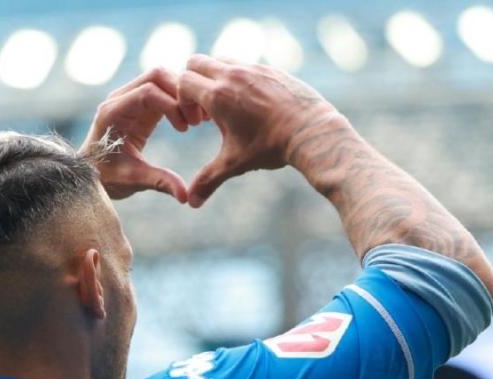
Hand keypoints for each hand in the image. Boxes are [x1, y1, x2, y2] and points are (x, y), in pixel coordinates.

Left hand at [82, 68, 202, 202]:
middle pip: (156, 75)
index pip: (147, 92)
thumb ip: (159, 182)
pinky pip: (164, 90)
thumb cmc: (106, 178)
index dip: (171, 105)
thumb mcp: (133, 181)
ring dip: (182, 94)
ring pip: (162, 78)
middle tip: (196, 121)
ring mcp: (130, 98)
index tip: (185, 128)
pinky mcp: (140, 104)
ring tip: (197, 120)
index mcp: (113, 112)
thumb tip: (186, 196)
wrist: (91, 174)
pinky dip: (180, 99)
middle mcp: (120, 99)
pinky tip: (193, 119)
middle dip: (180, 93)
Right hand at [175, 55, 346, 207]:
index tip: (195, 121)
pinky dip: (238, 77)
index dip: (181, 100)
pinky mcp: (269, 69)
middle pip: (196, 62)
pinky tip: (250, 104)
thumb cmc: (271, 147)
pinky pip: (244, 64)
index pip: (182, 81)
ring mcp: (252, 68)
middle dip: (192, 83)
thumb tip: (190, 203)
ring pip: (220, 60)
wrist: (311, 131)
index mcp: (218, 96)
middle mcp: (233, 75)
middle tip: (204, 110)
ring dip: (215, 78)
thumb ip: (208, 180)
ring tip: (227, 106)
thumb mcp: (235, 164)